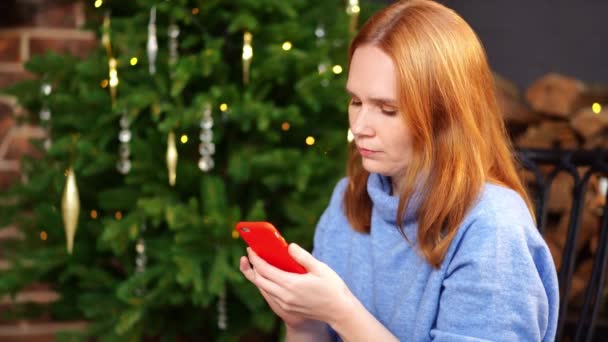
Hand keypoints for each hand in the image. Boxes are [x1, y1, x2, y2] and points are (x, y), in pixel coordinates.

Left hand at [239, 244, 353, 326]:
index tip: (251, 249)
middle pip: (259, 280)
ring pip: (264, 289)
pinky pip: (271, 295)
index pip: (265, 270)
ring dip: (258, 276)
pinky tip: (271, 276)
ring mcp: (285, 304)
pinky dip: (267, 284)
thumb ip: (302, 256)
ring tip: (258, 263)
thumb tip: (289, 246)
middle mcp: (285, 296)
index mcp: (291, 284)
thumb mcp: (320, 268)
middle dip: (252, 267)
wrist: (339, 311)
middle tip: (251, 254)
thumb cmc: (332, 288)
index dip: (256, 258)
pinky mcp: (288, 308)